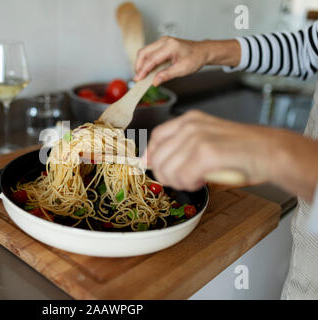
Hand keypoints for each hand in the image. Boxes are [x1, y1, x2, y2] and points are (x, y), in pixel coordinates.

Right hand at [134, 37, 240, 85]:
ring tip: (142, 75)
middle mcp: (164, 41)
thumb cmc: (195, 58)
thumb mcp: (182, 70)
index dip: (143, 70)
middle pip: (144, 52)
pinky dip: (146, 61)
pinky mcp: (161, 44)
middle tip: (138, 78)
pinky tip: (147, 70)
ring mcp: (162, 41)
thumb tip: (154, 81)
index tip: (138, 79)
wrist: (202, 51)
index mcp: (170, 46)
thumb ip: (167, 75)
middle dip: (139, 66)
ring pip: (144, 51)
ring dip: (141, 63)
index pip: (151, 59)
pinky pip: (149, 52)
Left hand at [144, 110, 317, 201]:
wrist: (270, 152)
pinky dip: (190, 184)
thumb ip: (182, 147)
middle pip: (157, 156)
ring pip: (167, 170)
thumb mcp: (207, 139)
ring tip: (195, 180)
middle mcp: (190, 126)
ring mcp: (197, 138)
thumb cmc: (242, 149)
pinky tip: (202, 180)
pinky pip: (183, 177)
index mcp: (189, 120)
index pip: (156, 137)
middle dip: (165, 175)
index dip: (150, 155)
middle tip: (182, 180)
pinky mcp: (206, 153)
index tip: (152, 167)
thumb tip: (156, 162)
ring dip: (179, 182)